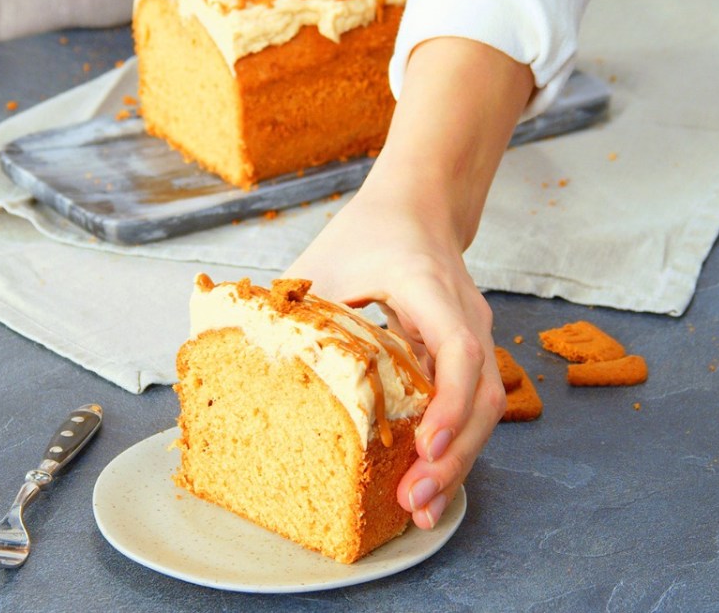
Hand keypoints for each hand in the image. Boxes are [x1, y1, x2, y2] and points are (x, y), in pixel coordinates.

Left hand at [288, 37, 532, 526]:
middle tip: (412, 503)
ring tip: (418, 509)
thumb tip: (234, 358)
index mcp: (427, 286)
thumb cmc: (368, 234)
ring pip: (484, 411)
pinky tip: (427, 481)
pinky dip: (453, 449)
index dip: (446, 402)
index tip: (424, 445)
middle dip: (452, 457)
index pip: (457, 347)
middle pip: (481, 397)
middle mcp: (465, 316)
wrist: (416, 209)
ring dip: (456, 463)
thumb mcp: (321, 263)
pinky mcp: (470, 357)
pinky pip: (472, 409)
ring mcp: (475, 337)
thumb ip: (290, 309)